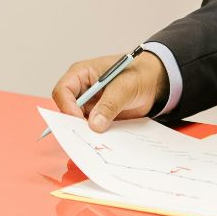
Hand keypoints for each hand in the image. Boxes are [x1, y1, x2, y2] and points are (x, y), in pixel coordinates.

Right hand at [50, 52, 168, 131]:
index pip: (63, 91)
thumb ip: (109, 104)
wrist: (154, 83)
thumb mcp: (124, 86)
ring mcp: (89, 104)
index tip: (79, 121)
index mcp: (81, 74)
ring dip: (86, 132)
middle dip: (74, 123)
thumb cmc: (138, 74)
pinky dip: (95, 135)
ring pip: (78, 122)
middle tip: (86, 137)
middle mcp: (81, 90)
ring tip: (97, 141)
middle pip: (67, 109)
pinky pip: (91, 128)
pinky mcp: (98, 116)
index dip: (67, 106)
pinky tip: (104, 141)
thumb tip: (95, 125)